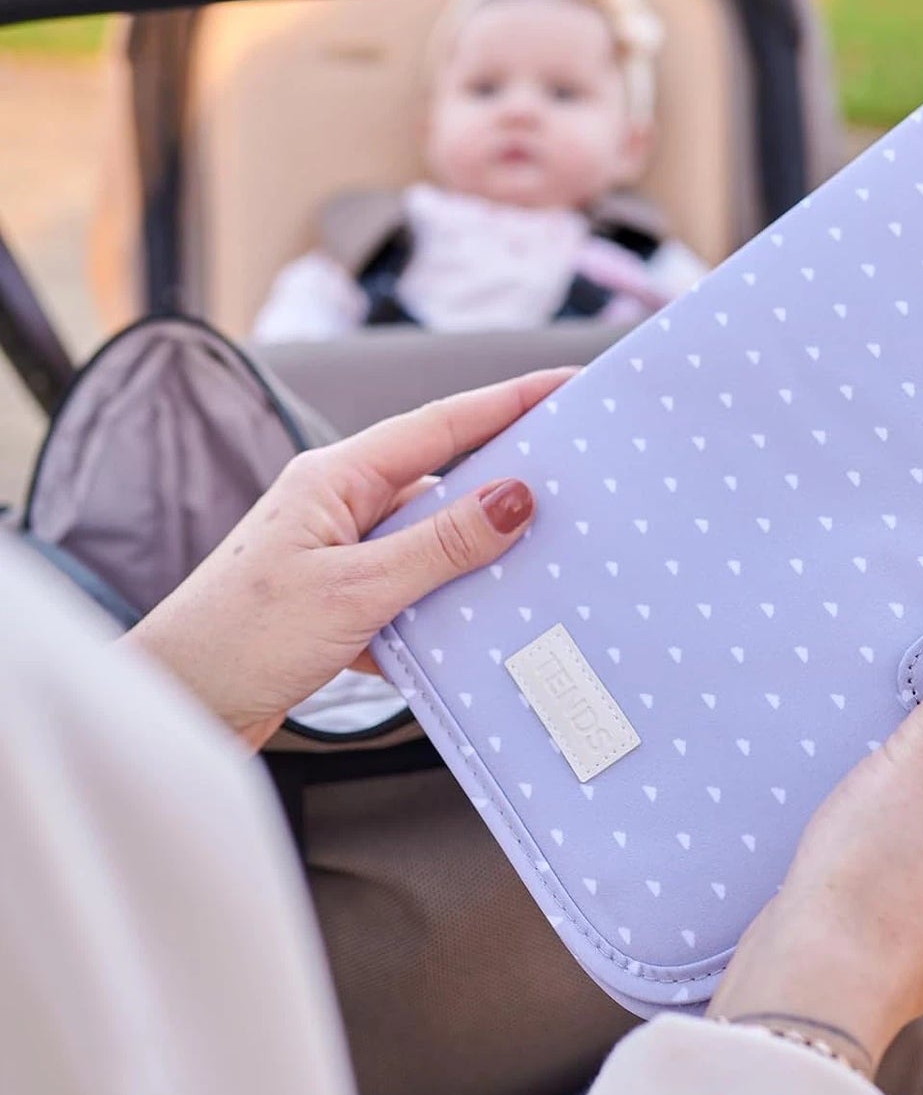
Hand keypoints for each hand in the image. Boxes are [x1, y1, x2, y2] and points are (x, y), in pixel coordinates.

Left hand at [124, 367, 572, 749]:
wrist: (176, 710)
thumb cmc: (241, 640)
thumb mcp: (356, 589)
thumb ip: (441, 544)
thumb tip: (517, 497)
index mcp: (335, 477)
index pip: (440, 424)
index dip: (508, 400)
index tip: (565, 384)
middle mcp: (338, 506)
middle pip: (441, 480)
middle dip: (504, 484)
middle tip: (574, 482)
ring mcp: (336, 555)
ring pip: (429, 544)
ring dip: (474, 562)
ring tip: (539, 570)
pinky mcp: (336, 604)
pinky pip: (410, 594)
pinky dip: (442, 613)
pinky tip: (475, 636)